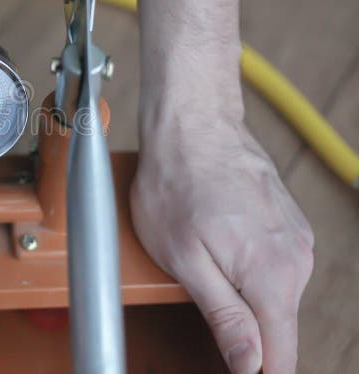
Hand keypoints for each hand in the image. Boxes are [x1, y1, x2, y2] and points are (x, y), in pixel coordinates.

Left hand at [131, 103, 313, 373]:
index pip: (281, 356)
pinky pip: (273, 265)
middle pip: (277, 327)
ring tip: (202, 258)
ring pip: (273, 295)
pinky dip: (248, 267)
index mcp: (273, 277)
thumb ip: (224, 316)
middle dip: (244, 332)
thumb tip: (251, 366)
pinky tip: (218, 241)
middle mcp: (297, 259)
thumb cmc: (176, 183)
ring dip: (242, 294)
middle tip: (199, 298)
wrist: (192, 123)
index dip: (256, 371)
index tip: (233, 369)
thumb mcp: (184, 259)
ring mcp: (296, 238)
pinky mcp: (288, 224)